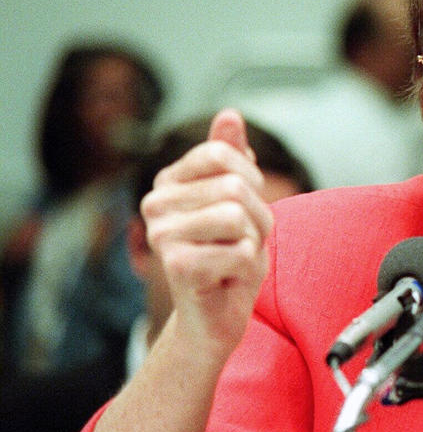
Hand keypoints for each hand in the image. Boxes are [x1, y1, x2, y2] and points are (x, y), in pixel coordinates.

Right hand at [140, 108, 273, 358]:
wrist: (216, 317)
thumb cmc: (230, 256)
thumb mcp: (239, 200)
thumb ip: (232, 158)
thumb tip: (229, 114)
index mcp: (168, 181)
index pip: (223, 155)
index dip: (252, 182)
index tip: (244, 209)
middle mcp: (155, 203)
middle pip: (236, 187)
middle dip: (258, 219)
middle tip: (241, 243)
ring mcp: (162, 234)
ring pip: (238, 216)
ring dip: (253, 242)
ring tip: (234, 258)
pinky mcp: (176, 266)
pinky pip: (239, 251)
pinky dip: (247, 267)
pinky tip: (226, 279)